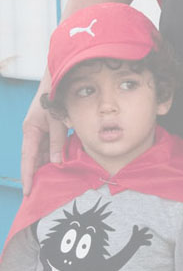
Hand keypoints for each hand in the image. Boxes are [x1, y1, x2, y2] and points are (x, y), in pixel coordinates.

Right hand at [21, 71, 67, 194]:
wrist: (58, 80)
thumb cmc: (56, 98)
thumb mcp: (57, 121)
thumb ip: (58, 141)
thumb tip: (57, 162)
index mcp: (30, 131)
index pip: (28, 159)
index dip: (28, 176)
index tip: (28, 192)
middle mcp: (33, 132)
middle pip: (34, 159)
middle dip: (37, 175)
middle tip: (42, 193)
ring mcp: (41, 130)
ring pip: (42, 154)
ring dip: (47, 166)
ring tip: (52, 183)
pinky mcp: (50, 128)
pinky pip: (51, 146)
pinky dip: (55, 155)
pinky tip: (62, 165)